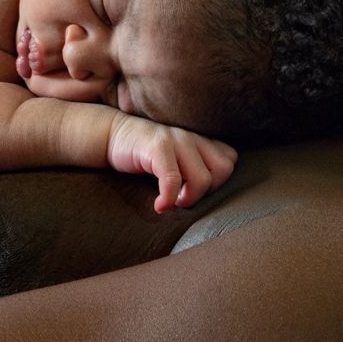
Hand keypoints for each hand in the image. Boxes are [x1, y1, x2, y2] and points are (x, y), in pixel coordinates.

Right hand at [106, 115, 237, 212]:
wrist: (113, 135)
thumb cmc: (147, 154)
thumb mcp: (177, 157)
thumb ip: (196, 165)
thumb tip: (210, 191)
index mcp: (201, 140)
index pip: (230, 160)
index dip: (217, 181)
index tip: (195, 189)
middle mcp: (193, 137)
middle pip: (224, 170)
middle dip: (207, 191)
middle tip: (185, 197)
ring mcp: (177, 140)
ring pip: (202, 179)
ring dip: (189, 198)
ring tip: (172, 201)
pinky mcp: (158, 147)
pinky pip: (173, 180)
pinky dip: (168, 199)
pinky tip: (159, 206)